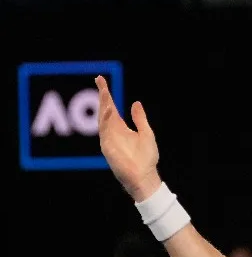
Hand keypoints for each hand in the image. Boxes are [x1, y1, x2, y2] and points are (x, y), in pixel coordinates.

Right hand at [95, 76, 161, 201]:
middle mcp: (112, 131)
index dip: (106, 94)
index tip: (102, 80)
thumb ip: (139, 119)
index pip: (111, 108)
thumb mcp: (146, 133)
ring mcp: (108, 139)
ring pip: (103, 118)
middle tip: (100, 80)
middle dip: (102, 95)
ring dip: (104, 105)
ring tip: (106, 92)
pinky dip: (106, 120)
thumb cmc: (146, 158)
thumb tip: (135, 103)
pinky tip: (109, 110)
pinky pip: (105, 131)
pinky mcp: (107, 147)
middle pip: (104, 110)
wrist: (145, 176)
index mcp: (120, 128)